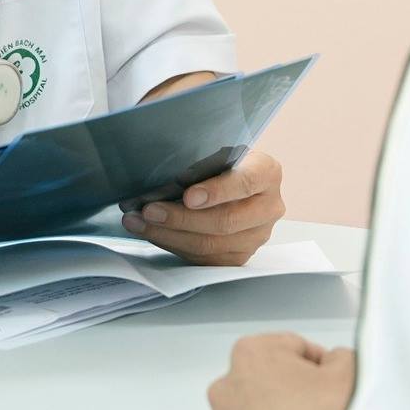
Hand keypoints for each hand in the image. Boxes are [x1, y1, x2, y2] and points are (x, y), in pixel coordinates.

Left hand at [123, 151, 285, 264]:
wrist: (235, 181)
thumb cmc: (222, 162)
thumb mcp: (219, 151)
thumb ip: (202, 162)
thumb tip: (163, 174)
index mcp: (267, 173)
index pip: (245, 183)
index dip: (216, 192)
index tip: (187, 196)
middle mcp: (269, 207)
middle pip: (225, 221)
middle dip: (181, 218)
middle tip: (150, 211)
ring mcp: (257, 236)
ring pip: (212, 244)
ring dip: (170, 235)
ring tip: (139, 223)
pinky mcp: (241, 256)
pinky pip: (205, 258)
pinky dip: (175, 245)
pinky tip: (154, 233)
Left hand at [208, 333, 355, 409]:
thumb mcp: (349, 372)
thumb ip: (339, 355)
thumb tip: (334, 362)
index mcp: (251, 356)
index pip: (291, 347)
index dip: (317, 362)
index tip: (327, 378)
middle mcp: (226, 389)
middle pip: (267, 380)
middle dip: (291, 390)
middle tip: (318, 409)